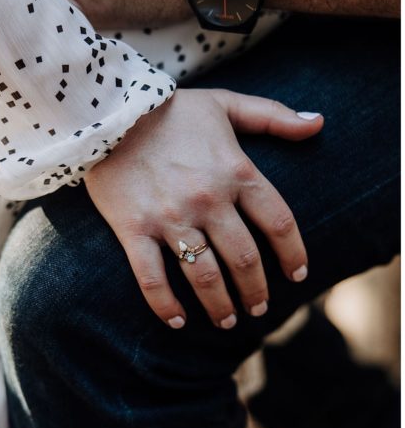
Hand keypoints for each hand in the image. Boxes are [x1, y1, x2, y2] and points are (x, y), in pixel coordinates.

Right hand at [84, 89, 322, 327]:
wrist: (108, 113)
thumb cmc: (168, 110)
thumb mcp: (225, 104)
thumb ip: (274, 116)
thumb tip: (320, 124)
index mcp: (236, 172)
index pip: (278, 224)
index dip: (293, 254)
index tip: (296, 276)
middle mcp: (208, 201)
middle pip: (245, 259)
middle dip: (256, 290)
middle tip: (259, 307)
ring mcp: (170, 218)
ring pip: (205, 276)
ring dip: (220, 306)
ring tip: (227, 321)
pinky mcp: (133, 229)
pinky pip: (152, 278)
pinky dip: (165, 305)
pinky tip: (177, 322)